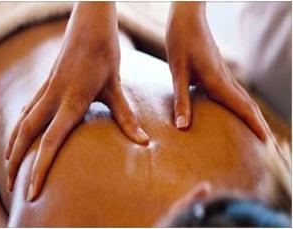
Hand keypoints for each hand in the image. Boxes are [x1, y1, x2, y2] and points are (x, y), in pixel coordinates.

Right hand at [5, 2, 148, 200]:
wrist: (90, 23)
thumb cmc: (105, 53)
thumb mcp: (116, 86)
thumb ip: (126, 117)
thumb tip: (144, 142)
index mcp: (72, 100)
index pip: (51, 141)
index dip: (39, 168)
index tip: (31, 192)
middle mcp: (53, 96)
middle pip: (26, 134)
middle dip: (15, 161)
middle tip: (10, 186)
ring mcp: (47, 88)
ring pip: (22, 121)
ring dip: (13, 144)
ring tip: (9, 164)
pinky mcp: (47, 82)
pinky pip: (27, 108)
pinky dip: (20, 125)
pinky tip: (20, 132)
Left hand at [166, 2, 270, 141]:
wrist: (187, 16)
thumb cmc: (181, 41)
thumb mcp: (178, 72)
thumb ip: (181, 100)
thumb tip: (183, 127)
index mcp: (217, 80)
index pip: (242, 107)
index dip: (255, 125)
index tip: (267, 142)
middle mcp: (225, 78)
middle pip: (248, 104)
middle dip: (259, 123)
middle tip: (267, 142)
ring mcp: (223, 73)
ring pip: (242, 97)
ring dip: (251, 115)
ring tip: (255, 130)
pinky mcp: (217, 70)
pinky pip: (233, 91)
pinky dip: (239, 105)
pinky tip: (233, 110)